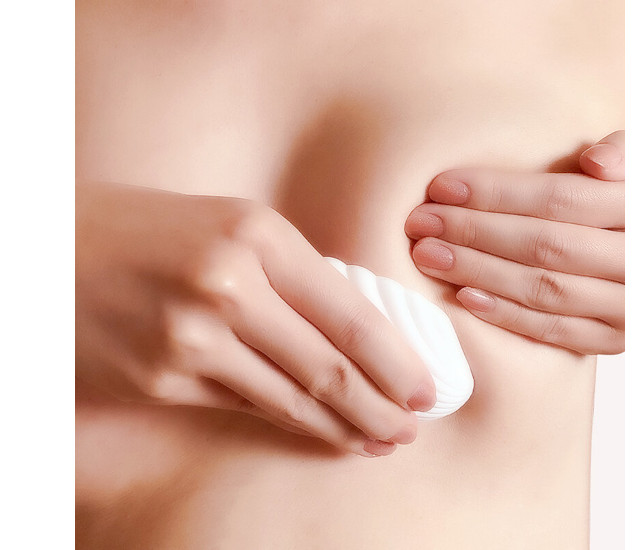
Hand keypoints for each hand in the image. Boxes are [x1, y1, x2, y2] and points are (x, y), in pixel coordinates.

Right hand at [76, 182, 435, 456]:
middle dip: (382, 405)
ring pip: (291, 398)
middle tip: (413, 428)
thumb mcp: (229, 227)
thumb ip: (290, 273)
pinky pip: (243, 407)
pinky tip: (319, 434)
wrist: (49, 249)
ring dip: (344, 426)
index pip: (349, 313)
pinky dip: (290, 424)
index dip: (396, 360)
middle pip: (329, 365)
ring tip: (379, 440)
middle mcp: (227, 284)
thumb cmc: (150, 231)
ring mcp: (189, 336)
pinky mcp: (160, 378)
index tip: (426, 387)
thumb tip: (352, 329)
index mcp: (255, 233)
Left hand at [404, 131, 623, 354]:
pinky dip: (508, 316)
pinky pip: (556, 331)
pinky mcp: (614, 338)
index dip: (496, 193)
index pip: (560, 200)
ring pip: (544, 289)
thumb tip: (594, 163)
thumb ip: (626, 154)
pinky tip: (464, 297)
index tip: (441, 187)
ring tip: (428, 255)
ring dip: (478, 272)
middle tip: (420, 223)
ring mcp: (629, 307)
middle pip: (544, 245)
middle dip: (474, 232)